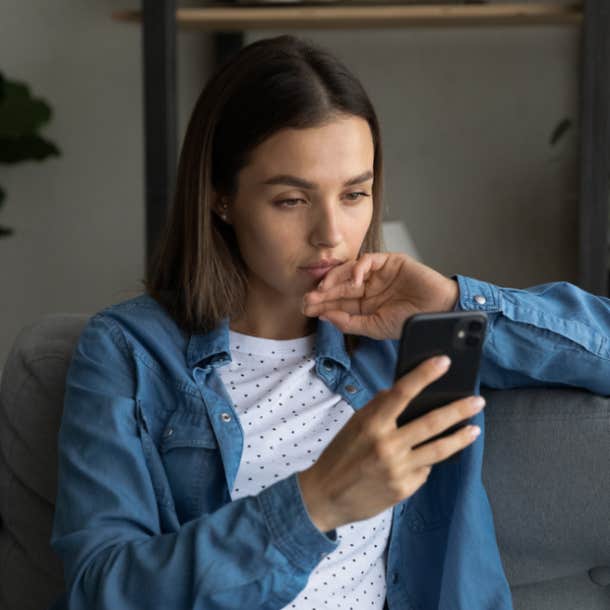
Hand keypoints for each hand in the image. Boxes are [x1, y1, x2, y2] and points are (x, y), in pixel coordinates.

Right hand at [297, 355, 484, 532]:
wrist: (325, 497)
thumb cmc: (339, 455)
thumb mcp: (353, 425)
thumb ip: (377, 407)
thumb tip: (396, 391)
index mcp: (372, 424)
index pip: (402, 392)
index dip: (424, 374)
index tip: (444, 361)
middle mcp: (387, 445)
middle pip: (432, 422)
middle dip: (459, 409)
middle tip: (478, 400)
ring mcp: (398, 469)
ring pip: (439, 449)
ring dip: (460, 437)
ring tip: (474, 428)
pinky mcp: (404, 489)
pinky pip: (424, 469)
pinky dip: (427, 460)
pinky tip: (428, 457)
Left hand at [301, 252, 458, 339]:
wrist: (440, 312)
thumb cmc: (411, 322)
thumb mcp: (375, 327)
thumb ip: (349, 322)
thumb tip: (325, 316)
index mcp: (364, 304)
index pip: (337, 302)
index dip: (321, 304)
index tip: (306, 309)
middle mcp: (368, 287)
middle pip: (339, 287)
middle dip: (323, 293)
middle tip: (308, 298)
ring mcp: (378, 274)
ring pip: (349, 272)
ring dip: (334, 279)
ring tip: (323, 289)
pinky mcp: (390, 261)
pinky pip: (369, 260)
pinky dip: (358, 268)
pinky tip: (353, 280)